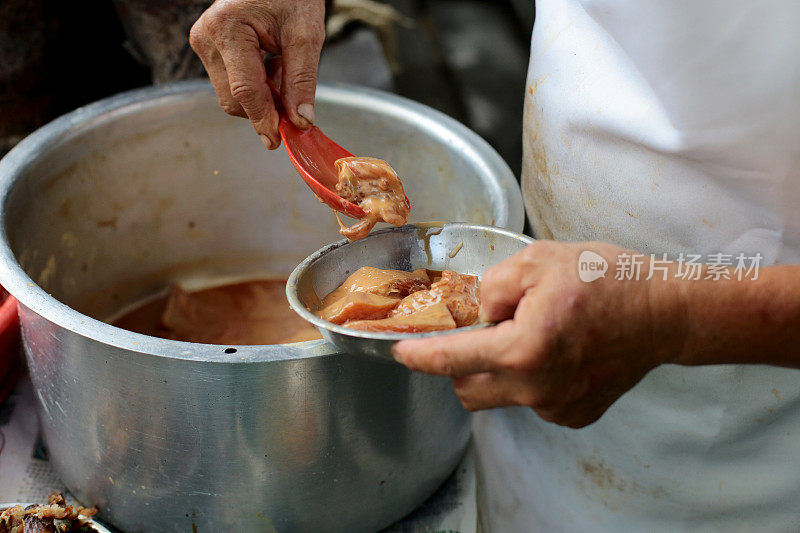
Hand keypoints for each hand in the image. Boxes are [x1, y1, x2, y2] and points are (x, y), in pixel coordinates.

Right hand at [190, 0, 325, 148]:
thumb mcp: (306, 34)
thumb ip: (302, 80)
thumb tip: (300, 120)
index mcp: (228, 28)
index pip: (244, 90)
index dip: (262, 119)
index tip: (277, 140)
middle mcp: (207, 38)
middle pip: (233, 99)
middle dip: (264, 108)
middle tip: (295, 105)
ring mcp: (204, 44)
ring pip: (231, 95)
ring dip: (261, 96)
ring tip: (282, 69)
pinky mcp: (208, 49)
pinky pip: (230, 83)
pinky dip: (254, 86)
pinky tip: (271, 65)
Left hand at [393, 241, 687, 427]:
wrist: (664, 313)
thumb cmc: (607, 281)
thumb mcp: (539, 261)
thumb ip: (493, 285)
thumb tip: (477, 311)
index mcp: (523, 351)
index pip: (451, 360)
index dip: (419, 357)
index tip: (401, 353)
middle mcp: (536, 389)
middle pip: (467, 388)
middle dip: (460, 363)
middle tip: (483, 330)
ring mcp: (556, 408)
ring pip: (500, 395)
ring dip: (497, 369)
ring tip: (530, 334)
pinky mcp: (573, 415)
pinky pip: (530, 400)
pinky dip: (527, 379)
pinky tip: (555, 352)